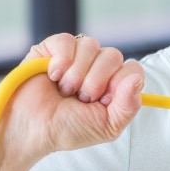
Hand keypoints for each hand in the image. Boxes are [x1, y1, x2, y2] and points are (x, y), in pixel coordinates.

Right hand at [1, 34, 143, 162]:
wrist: (33, 129)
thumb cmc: (68, 129)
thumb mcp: (108, 125)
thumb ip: (129, 105)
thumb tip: (136, 78)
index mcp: (114, 84)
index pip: (133, 69)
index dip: (119, 84)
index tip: (103, 101)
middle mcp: (98, 67)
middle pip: (113, 56)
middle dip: (96, 82)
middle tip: (80, 98)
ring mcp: (76, 56)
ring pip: (91, 46)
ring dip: (77, 74)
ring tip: (65, 90)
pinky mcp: (52, 48)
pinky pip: (67, 40)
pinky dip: (62, 61)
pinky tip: (53, 76)